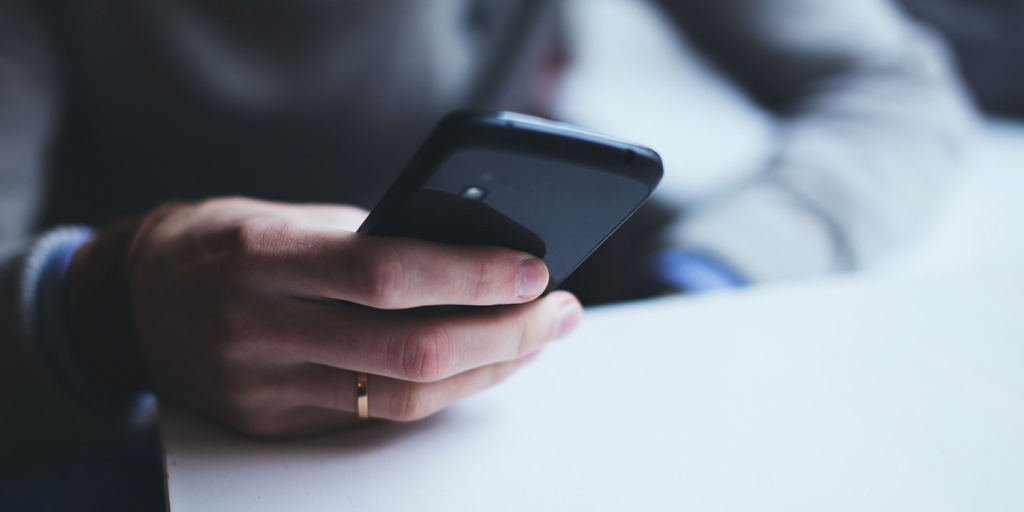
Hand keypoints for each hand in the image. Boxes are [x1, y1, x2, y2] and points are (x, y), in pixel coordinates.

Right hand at [127, 198, 581, 437]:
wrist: (136, 300)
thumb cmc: (226, 241)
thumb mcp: (288, 216)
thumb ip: (372, 239)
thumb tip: (476, 258)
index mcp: (263, 257)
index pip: (386, 273)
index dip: (471, 276)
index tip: (536, 271)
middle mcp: (259, 329)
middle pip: (410, 351)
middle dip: (506, 336)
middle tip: (561, 313)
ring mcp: (263, 387)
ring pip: (405, 398)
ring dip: (490, 370)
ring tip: (537, 339)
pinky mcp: (273, 422)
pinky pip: (379, 417)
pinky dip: (443, 392)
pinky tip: (483, 366)